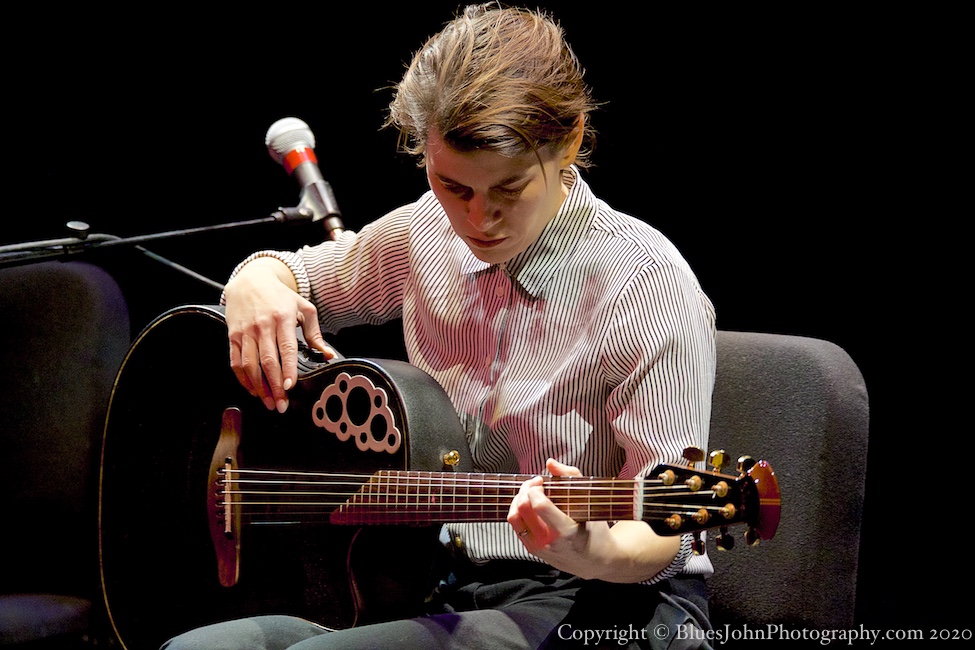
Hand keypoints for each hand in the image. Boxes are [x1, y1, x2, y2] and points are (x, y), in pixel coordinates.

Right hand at [224, 257, 335, 411]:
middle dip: (274, 386)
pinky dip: (243, 378)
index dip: (287, 369)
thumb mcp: (303, 308)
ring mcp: (246, 331)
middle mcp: (263, 325)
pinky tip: (252, 389)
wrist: (250, 280)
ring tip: (268, 402)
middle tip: (281, 405)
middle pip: (267, 361)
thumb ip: (316, 334)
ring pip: (249, 364)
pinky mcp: (233, 336)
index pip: (286, 348)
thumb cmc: (280, 296)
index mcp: (283, 318)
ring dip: (258, 387)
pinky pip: (235, 361)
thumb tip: (328, 355)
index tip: (290, 387)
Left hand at [507, 458, 680, 581]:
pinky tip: (531, 505)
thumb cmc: (596, 530)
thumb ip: (571, 477)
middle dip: (526, 489)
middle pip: (523, 508)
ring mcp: (539, 548)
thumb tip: (550, 462)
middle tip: (536, 483)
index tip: (542, 481)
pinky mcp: (532, 550)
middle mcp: (549, 542)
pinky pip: (516, 526)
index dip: (535, 488)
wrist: (597, 561)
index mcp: (566, 531)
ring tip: (531, 493)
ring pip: (514, 517)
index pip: (539, 506)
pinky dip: (519, 510)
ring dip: (519, 499)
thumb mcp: (590, 504)